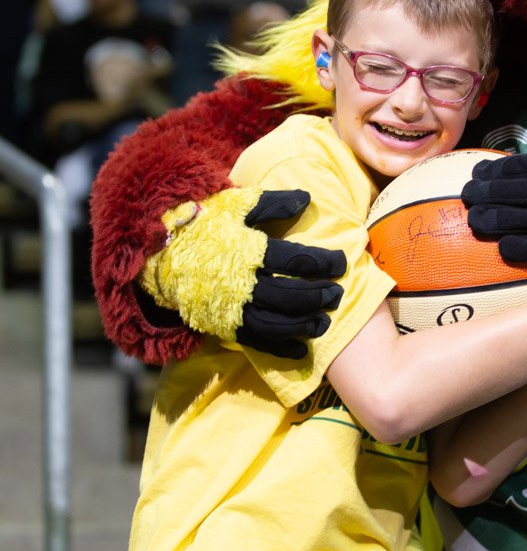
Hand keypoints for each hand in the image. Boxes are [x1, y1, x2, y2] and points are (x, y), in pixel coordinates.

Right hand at [141, 188, 346, 358]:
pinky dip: (280, 349)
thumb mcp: (237, 205)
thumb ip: (273, 204)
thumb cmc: (205, 223)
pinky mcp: (223, 326)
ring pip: (275, 323)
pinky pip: (256, 342)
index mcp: (247, 251)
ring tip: (325, 323)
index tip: (342, 263)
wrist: (159, 252)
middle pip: (289, 295)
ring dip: (304, 325)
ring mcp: (231, 308)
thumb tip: (307, 199)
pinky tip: (302, 351)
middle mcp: (240, 283)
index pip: (294, 260)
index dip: (322, 263)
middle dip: (318, 296)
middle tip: (338, 294)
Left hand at [462, 131, 526, 260]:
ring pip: (524, 219)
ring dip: (495, 220)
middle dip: (487, 193)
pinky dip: (523, 248)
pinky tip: (503, 247)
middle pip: (516, 192)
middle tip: (467, 194)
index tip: (478, 173)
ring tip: (474, 220)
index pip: (521, 166)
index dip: (495, 170)